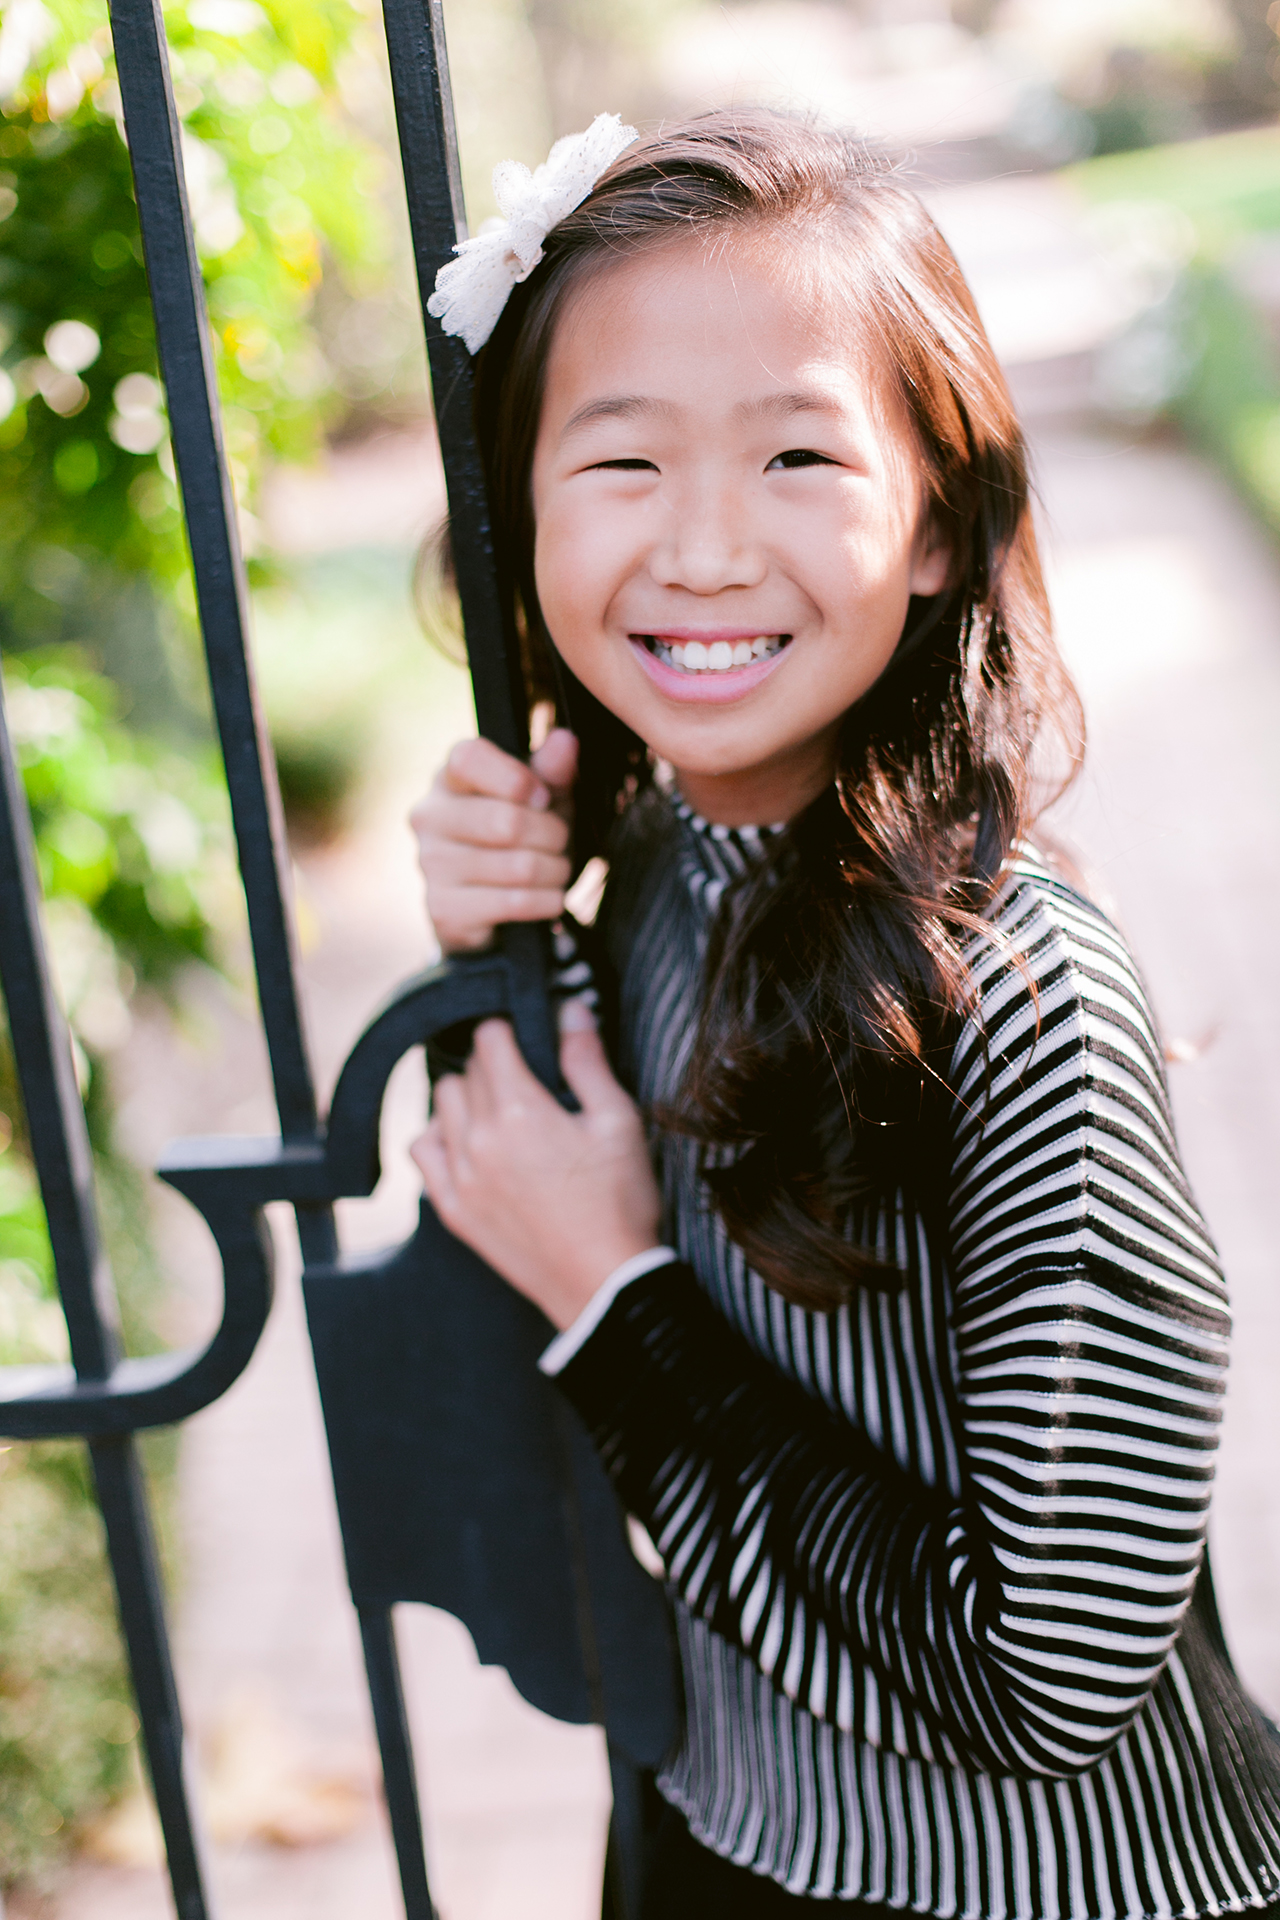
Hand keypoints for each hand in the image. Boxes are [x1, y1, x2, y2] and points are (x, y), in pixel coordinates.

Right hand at [410, 730, 577, 952]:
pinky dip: (546, 902)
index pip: (468, 759)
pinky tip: (546, 897)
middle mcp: (429, 817)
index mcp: (449, 779)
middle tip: (560, 842)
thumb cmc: (518, 838)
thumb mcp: (541, 799)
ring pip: (519, 867)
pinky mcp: (443, 909)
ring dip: (555, 872)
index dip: (516, 778)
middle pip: (507, 821)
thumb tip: (564, 741)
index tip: (543, 797)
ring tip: (555, 870)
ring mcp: (431, 864)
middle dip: (553, 835)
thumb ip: (551, 770)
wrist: (492, 907)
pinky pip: (515, 903)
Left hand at [410, 1007, 662, 1329]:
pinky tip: (467, 1144)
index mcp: (519, 1111)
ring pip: (440, 1105)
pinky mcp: (454, 1209)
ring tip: (500, 1113)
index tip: (525, 1039)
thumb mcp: (618, 1121)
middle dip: (493, 1065)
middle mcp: (478, 1139)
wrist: (603, 1283)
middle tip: (527, 1081)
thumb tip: (570, 1010)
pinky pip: (423, 1152)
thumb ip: (587, 1060)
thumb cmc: (618, 1203)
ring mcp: (459, 1176)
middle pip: (466, 1071)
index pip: (489, 1039)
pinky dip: (439, 1137)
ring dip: (465, 1098)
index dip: (509, 1030)